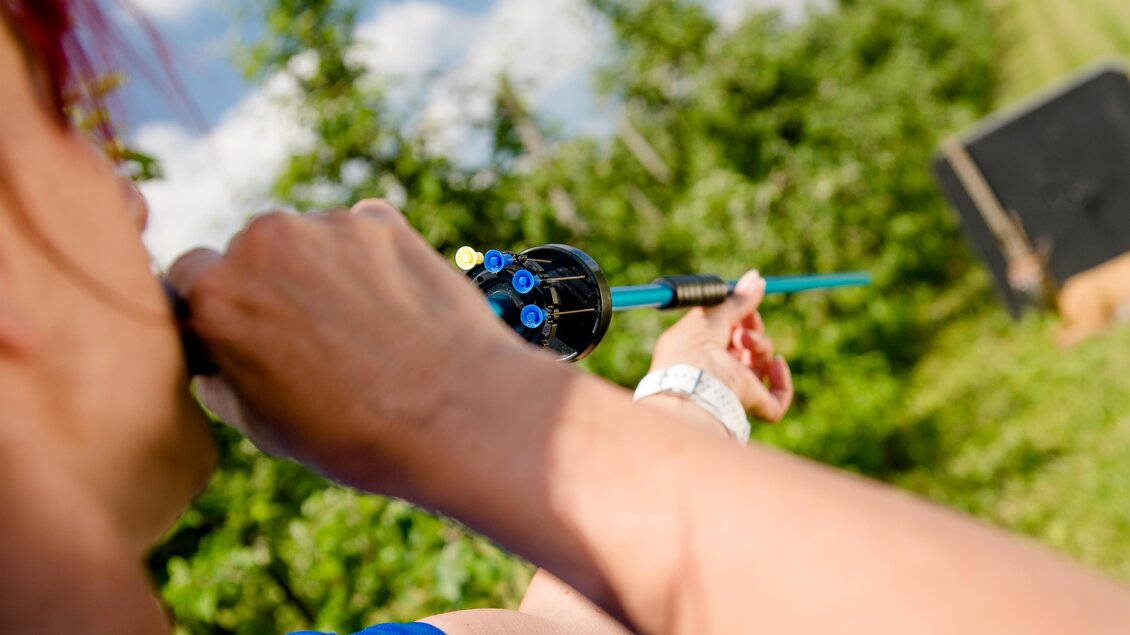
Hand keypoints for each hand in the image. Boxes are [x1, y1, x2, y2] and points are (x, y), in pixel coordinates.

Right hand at [166, 200, 523, 490]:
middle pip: (249, 251)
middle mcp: (260, 246)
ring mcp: (323, 226)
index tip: (245, 328)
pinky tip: (395, 305)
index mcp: (215, 298)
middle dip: (271, 283)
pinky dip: (370, 256)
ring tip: (365, 328)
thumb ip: (223, 384)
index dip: (217, 305)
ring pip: (306, 238)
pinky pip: (360, 229)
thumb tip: (213, 367)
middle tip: (315, 336)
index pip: (189, 276)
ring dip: (321, 267)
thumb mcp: (266, 429)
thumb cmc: (356, 434)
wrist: (457, 414)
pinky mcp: (380, 221)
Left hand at [648, 270, 792, 421]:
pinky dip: (782, 382)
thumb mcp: (711, 315)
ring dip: (761, 346)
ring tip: (745, 342)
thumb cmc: (690, 349)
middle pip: (747, 348)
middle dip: (752, 328)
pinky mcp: (750, 405)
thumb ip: (736, 300)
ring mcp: (734, 390)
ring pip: (762, 366)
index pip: (727, 332)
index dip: (740, 316)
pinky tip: (776, 363)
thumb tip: (757, 278)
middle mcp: (718, 371)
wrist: (691, 384)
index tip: (744, 303)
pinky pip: (777, 401)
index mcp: (701, 351)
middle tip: (745, 323)